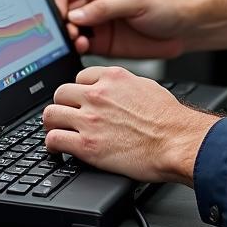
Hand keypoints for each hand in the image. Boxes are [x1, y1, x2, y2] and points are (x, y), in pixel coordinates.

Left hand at [42, 66, 219, 184]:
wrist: (176, 141)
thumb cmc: (169, 118)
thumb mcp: (146, 86)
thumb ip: (124, 84)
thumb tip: (114, 89)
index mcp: (113, 77)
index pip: (79, 76)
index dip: (79, 91)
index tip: (80, 101)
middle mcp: (98, 94)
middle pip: (60, 93)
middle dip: (63, 106)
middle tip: (67, 117)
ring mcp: (90, 119)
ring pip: (50, 114)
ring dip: (53, 124)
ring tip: (58, 131)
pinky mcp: (86, 145)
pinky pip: (53, 139)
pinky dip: (52, 146)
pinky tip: (58, 150)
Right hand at [53, 0, 188, 58]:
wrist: (182, 30)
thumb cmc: (165, 6)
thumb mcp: (135, 2)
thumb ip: (104, 8)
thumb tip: (76, 15)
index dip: (58, 4)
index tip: (59, 17)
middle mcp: (96, 3)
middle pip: (65, 13)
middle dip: (63, 24)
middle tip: (70, 33)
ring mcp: (98, 24)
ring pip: (71, 31)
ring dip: (70, 38)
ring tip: (79, 42)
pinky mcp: (103, 43)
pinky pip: (82, 47)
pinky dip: (78, 49)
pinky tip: (84, 49)